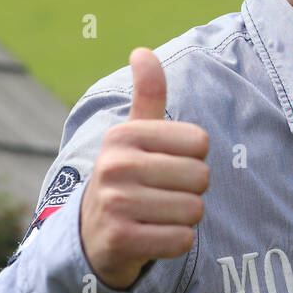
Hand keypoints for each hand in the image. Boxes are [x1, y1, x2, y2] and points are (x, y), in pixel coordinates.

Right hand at [80, 47, 209, 289]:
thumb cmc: (127, 178)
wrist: (92, 236)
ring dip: (183, 218)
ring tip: (156, 216)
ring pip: (194, 210)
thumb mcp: (134, 135)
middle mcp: (114, 166)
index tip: (166, 167)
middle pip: (200, 177)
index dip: (193, 159)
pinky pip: (182, 240)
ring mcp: (115, 204)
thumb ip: (147, 94)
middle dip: (191, 191)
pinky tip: (153, 237)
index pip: (200, 142)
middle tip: (162, 196)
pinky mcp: (120, 240)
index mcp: (123, 136)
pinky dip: (176, 242)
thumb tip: (141, 50)